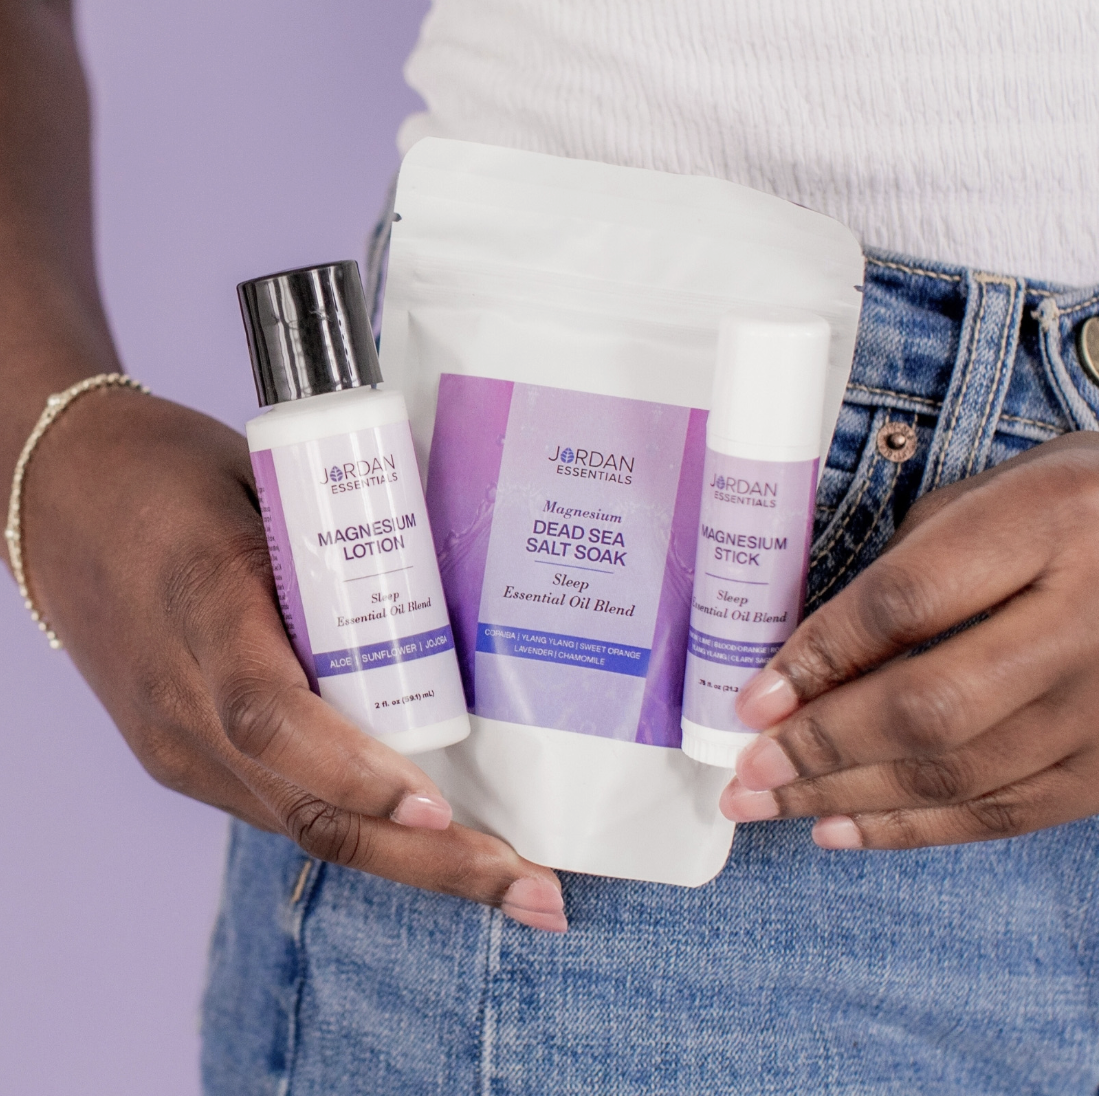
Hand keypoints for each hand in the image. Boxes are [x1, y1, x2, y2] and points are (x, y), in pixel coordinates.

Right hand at [17, 389, 566, 930]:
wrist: (62, 501)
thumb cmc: (168, 477)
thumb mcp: (258, 489)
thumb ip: (337, 552)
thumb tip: (446, 603)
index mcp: (202, 608)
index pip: (271, 716)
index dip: (356, 769)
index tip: (438, 809)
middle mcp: (181, 701)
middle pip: (305, 809)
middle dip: (427, 862)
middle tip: (533, 891)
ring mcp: (177, 743)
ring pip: (301, 826)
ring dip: (408, 862)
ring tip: (506, 881)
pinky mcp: (183, 757)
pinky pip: (282, 807)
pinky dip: (363, 830)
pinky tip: (431, 842)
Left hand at [720, 431, 1097, 849]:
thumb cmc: (1066, 510)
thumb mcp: (987, 498)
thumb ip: (905, 568)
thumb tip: (806, 660)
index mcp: (1049, 521)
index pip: (907, 602)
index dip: (819, 656)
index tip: (752, 698)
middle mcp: (1090, 621)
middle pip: (930, 706)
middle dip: (820, 746)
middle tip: (746, 769)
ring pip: (957, 774)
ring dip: (845, 797)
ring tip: (766, 802)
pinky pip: (1001, 814)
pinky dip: (910, 829)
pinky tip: (839, 827)